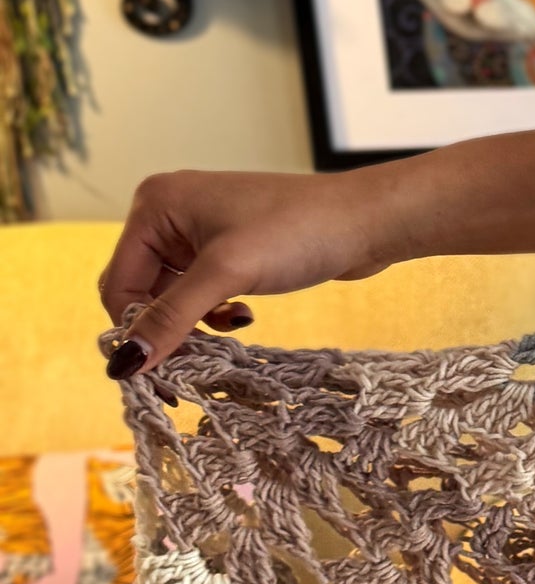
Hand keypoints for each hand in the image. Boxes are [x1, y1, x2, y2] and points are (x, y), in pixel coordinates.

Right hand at [97, 164, 410, 377]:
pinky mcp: (228, 250)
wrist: (365, 220)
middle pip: (141, 292)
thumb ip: (173, 318)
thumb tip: (124, 364)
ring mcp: (199, 231)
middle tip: (191, 367)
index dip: (134, 331)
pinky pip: (199, 293)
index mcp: (155, 205)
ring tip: (227, 333)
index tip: (155, 377)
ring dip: (192, 324)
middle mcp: (169, 213)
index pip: (120, 284)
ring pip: (171, 296)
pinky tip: (241, 317)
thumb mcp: (227, 274)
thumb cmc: (298, 230)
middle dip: (164, 329)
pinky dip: (212, 313)